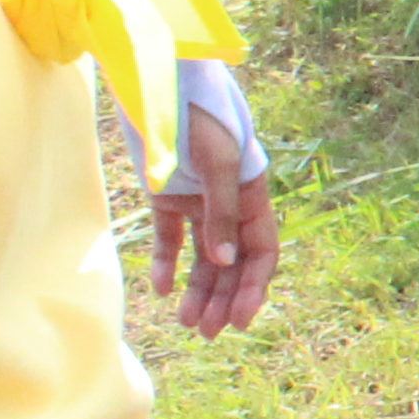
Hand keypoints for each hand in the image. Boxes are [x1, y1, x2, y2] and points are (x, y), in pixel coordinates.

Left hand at [151, 107, 281, 336]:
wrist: (157, 85)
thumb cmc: (195, 117)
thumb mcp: (216, 163)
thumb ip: (220, 212)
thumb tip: (225, 262)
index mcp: (252, 195)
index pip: (262, 252)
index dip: (254, 287)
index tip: (241, 320)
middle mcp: (228, 204)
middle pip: (232, 263)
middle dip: (224, 299)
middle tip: (209, 333)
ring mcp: (197, 202)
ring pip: (203, 257)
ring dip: (198, 290)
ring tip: (186, 323)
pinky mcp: (166, 197)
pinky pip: (169, 239)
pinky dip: (166, 263)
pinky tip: (161, 289)